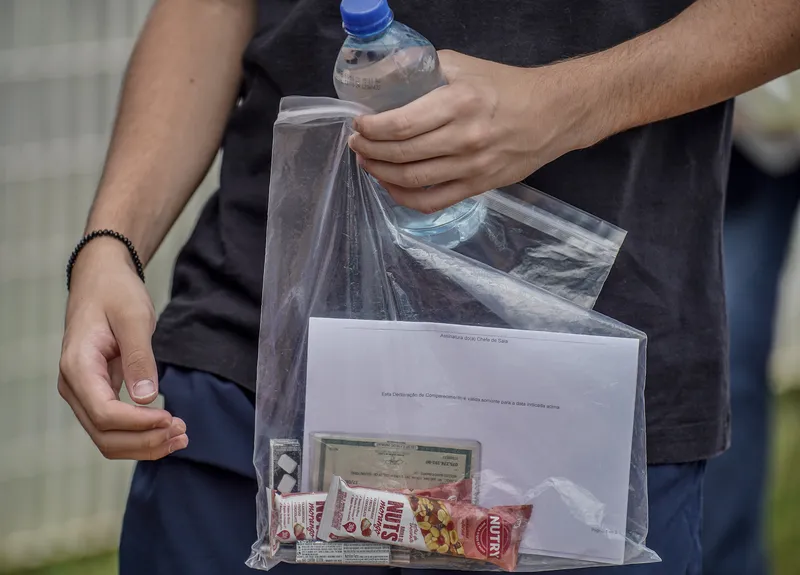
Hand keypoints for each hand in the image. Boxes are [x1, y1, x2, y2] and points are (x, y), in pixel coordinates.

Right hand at [58, 239, 187, 459]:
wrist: (102, 280)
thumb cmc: (115, 293)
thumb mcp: (134, 318)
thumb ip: (139, 357)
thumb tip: (146, 400)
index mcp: (78, 367)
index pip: (104, 414)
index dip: (139, 424)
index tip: (171, 419)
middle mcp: (73, 386)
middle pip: (104, 434)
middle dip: (144, 442)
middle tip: (182, 433)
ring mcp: (82, 392)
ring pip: (107, 437)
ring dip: (143, 444)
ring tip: (180, 438)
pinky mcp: (96, 393)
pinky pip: (113, 426)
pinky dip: (139, 434)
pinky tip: (166, 431)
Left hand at [349, 50, 600, 213]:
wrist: (552, 114)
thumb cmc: (507, 87)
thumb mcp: (465, 66)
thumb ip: (425, 69)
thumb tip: (386, 75)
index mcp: (459, 104)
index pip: (402, 124)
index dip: (372, 128)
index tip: (359, 124)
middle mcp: (464, 139)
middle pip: (402, 154)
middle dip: (370, 150)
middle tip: (358, 143)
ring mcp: (471, 168)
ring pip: (412, 180)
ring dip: (381, 173)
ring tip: (368, 161)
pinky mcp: (477, 187)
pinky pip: (431, 202)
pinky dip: (403, 197)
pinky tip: (391, 185)